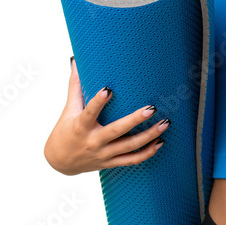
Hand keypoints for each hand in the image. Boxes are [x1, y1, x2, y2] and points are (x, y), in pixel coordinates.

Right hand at [43, 56, 169, 175]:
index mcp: (81, 126)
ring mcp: (103, 154)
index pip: (89, 113)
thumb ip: (75, 87)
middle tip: (152, 108)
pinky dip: (147, 153)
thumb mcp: (68, 109)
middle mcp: (93, 141)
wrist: (60, 162)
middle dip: (135, 120)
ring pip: (129, 147)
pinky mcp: (110, 162)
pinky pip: (132, 160)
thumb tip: (76, 62)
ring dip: (149, 136)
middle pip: (116, 131)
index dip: (98, 102)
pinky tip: (159, 142)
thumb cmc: (64, 131)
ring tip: (165, 124)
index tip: (108, 89)